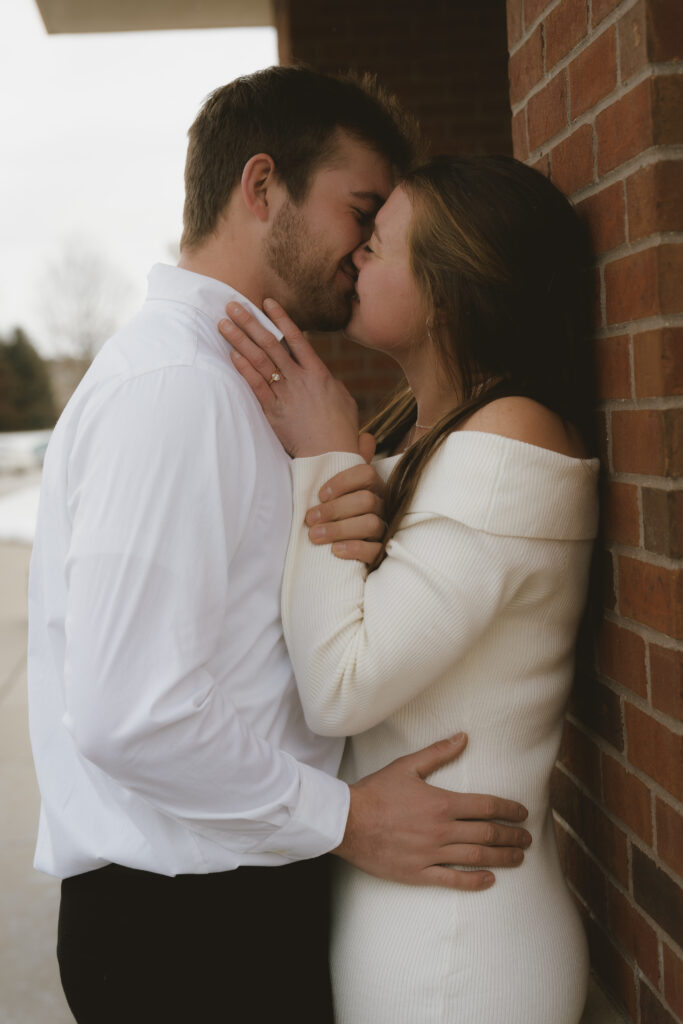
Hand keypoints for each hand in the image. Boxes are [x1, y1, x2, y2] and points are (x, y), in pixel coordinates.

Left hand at [218, 299, 358, 456]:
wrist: (331, 453)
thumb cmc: (341, 428)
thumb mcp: (342, 398)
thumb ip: (327, 382)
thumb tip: (321, 374)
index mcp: (318, 372)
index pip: (296, 338)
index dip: (280, 318)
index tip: (266, 302)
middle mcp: (299, 378)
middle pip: (270, 344)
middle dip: (250, 322)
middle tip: (232, 305)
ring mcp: (285, 394)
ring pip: (259, 360)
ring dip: (239, 340)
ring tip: (223, 324)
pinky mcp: (273, 411)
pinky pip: (255, 385)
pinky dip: (243, 368)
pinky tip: (231, 354)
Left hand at [307, 433, 386, 563]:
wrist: (336, 547)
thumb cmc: (335, 511)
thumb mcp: (334, 487)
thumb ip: (342, 463)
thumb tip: (365, 437)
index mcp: (372, 486)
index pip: (366, 474)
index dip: (343, 481)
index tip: (320, 494)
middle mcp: (382, 505)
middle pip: (366, 500)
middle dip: (335, 509)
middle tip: (310, 518)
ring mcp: (383, 529)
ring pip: (371, 524)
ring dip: (339, 529)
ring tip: (315, 536)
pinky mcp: (381, 553)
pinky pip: (375, 551)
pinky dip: (354, 549)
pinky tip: (335, 551)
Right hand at [334, 734, 530, 889]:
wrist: (347, 821)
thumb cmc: (376, 791)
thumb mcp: (407, 766)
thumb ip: (438, 753)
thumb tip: (464, 737)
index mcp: (442, 802)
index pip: (486, 806)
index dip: (508, 810)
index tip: (523, 813)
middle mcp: (442, 830)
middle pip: (487, 834)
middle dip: (512, 836)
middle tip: (528, 838)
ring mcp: (431, 854)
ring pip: (476, 858)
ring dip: (502, 858)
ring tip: (519, 858)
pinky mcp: (418, 873)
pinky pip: (453, 880)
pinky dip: (475, 881)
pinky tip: (490, 880)